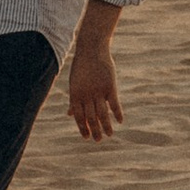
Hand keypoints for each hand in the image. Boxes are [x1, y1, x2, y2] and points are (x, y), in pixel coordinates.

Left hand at [68, 19, 122, 143]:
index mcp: (76, 95)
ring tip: (110, 135)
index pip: (79, 117)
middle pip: (91, 118)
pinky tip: (120, 121)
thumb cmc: (81, 67)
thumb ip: (74, 101)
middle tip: (99, 140)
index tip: (87, 137)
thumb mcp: (74, 84)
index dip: (83, 128)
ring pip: (103, 114)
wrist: (91, 49)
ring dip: (106, 126)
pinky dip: (117, 113)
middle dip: (95, 130)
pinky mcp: (110, 86)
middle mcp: (86, 95)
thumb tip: (69, 115)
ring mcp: (98, 91)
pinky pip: (114, 103)